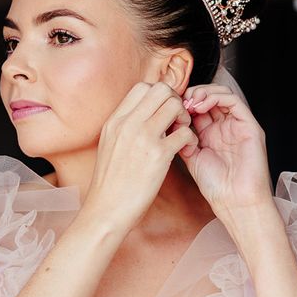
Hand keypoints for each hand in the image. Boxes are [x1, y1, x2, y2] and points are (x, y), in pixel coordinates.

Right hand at [82, 81, 197, 234]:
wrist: (106, 209)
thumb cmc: (110, 181)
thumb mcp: (109, 143)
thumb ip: (124, 125)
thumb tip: (144, 113)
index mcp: (115, 119)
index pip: (143, 87)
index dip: (159, 95)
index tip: (163, 112)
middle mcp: (128, 123)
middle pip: (161, 89)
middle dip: (175, 100)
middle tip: (176, 120)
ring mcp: (143, 137)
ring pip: (175, 104)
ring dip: (184, 116)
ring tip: (181, 133)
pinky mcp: (159, 155)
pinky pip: (185, 132)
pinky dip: (191, 138)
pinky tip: (185, 149)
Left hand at [174, 83, 272, 226]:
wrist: (235, 202)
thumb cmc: (214, 186)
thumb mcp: (190, 157)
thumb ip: (181, 138)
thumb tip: (169, 120)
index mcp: (209, 133)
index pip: (196, 106)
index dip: (182, 102)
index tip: (169, 105)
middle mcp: (224, 126)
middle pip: (209, 96)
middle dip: (192, 94)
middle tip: (178, 100)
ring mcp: (237, 125)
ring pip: (222, 94)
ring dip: (204, 92)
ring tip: (190, 101)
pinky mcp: (250, 126)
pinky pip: (234, 102)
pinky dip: (216, 97)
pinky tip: (201, 105)